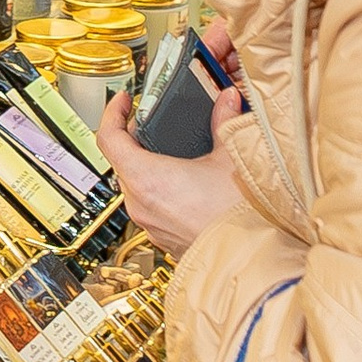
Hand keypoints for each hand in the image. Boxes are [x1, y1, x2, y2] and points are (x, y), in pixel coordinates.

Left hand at [92, 78, 248, 257]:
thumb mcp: (230, 158)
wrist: (253, 259)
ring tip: (172, 152)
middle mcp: (141, 204)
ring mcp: (150, 225)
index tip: (122, 101)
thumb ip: (223, 123)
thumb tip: (227, 102)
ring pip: (136, 186)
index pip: (108, 138)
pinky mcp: (164, 238)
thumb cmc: (237, 217)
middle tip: (152, 122)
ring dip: (148, 167)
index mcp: (147, 179)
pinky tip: (186, 184)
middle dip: (135, 139)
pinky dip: (160, 191)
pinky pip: (151, 208)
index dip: (112, 113)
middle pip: (121, 162)